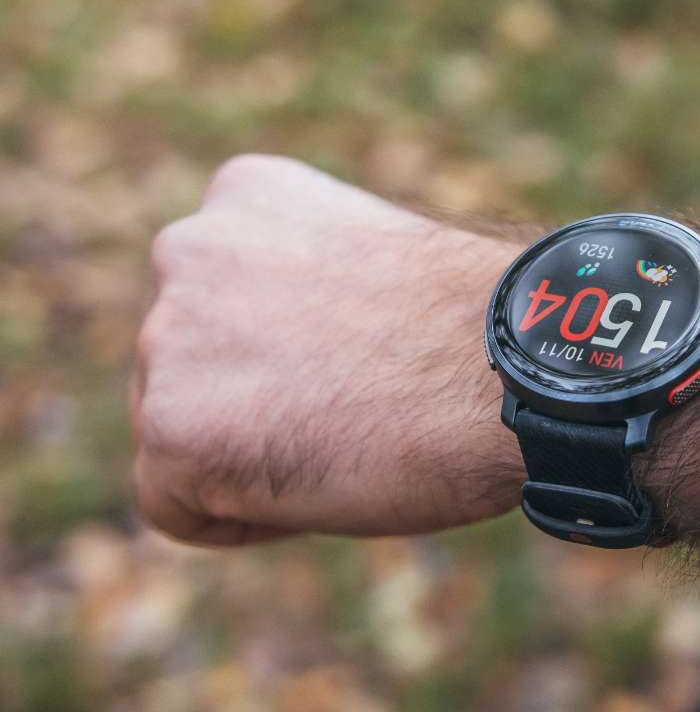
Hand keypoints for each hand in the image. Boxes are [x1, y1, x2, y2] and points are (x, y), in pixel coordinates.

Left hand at [132, 155, 521, 544]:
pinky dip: (247, 516)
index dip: (292, 350)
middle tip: (365, 409)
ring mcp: (168, 339)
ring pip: (180, 430)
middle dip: (261, 399)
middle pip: (191, 363)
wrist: (517, 369)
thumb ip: (311, 292)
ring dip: (256, 452)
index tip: (366, 365)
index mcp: (246, 195)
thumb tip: (298, 350)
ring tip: (354, 441)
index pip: (221, 295)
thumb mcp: (382, 269)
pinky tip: (325, 485)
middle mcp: (187, 249)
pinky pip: (177, 506)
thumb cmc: (484, 331)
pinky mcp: (171, 430)